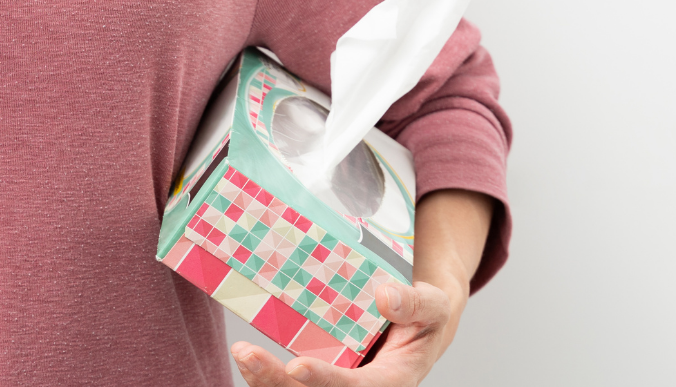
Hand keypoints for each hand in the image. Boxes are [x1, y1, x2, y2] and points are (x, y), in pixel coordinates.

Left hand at [231, 278, 468, 386]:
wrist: (415, 324)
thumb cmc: (424, 317)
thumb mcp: (434, 305)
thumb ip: (416, 303)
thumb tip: (385, 296)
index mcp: (390, 382)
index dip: (324, 380)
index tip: (297, 366)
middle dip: (277, 382)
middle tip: (247, 355)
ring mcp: (337, 383)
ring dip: (265, 380)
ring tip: (242, 354)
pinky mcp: (321, 376)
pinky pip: (290, 384)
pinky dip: (266, 375)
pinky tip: (247, 357)